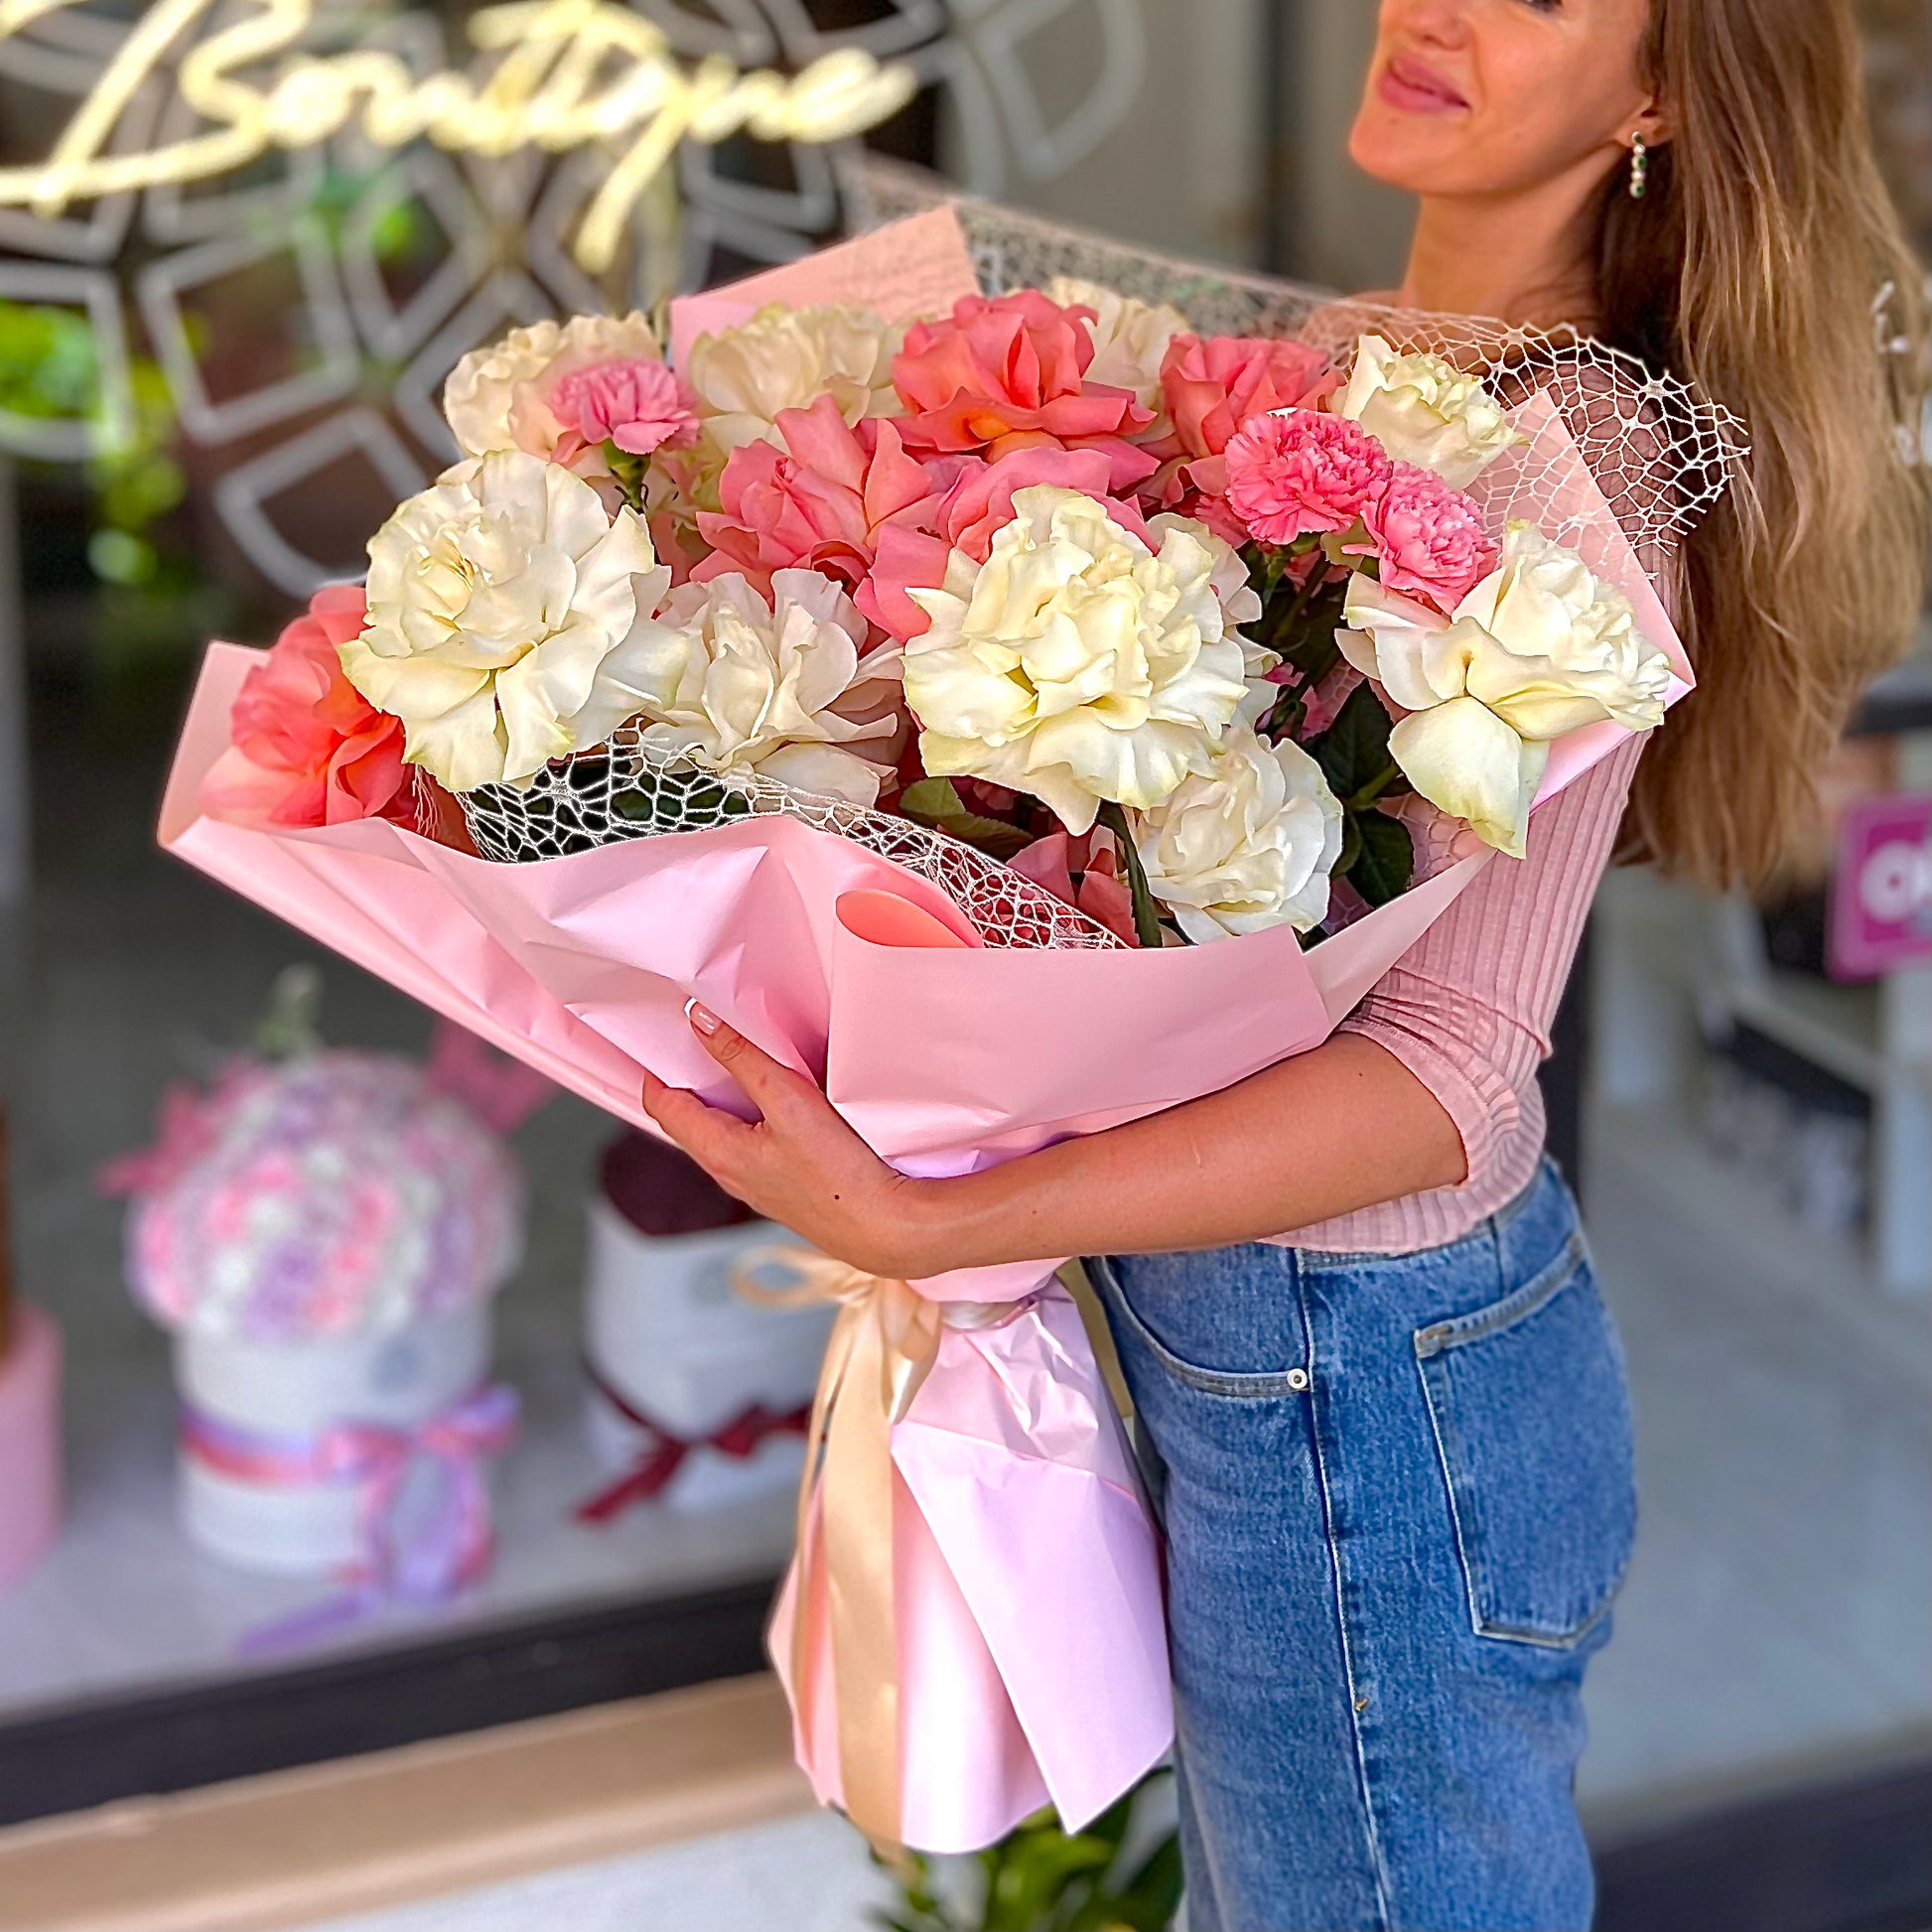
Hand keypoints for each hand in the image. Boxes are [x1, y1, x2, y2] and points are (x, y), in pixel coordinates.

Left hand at [640, 1002, 944, 1279]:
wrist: (887, 1230)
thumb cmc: (840, 1174)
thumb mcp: (788, 1101)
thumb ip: (743, 1058)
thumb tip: (701, 1022)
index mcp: (719, 1153)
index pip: (664, 1107)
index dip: (657, 1069)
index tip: (663, 1036)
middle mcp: (730, 1174)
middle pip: (689, 1121)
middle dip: (689, 1080)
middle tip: (699, 1040)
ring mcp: (757, 1186)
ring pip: (722, 1135)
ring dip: (723, 1099)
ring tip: (738, 1064)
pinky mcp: (784, 1189)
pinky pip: (751, 1147)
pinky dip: (751, 1119)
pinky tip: (780, 1105)